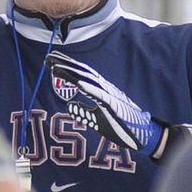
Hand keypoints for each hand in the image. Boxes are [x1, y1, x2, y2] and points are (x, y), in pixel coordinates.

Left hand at [45, 51, 167, 157]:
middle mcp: (105, 89)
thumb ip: (83, 111)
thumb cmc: (121, 126)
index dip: (67, 67)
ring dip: (72, 72)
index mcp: (101, 91)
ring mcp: (110, 95)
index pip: (81, 75)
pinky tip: (77, 82)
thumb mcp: (97, 119)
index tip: (52, 61)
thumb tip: (70, 105)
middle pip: (82, 73)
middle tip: (48, 57)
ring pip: (88, 80)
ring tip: (56, 66)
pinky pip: (99, 95)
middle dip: (65, 64)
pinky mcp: (114, 105)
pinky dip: (88, 88)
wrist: (143, 134)